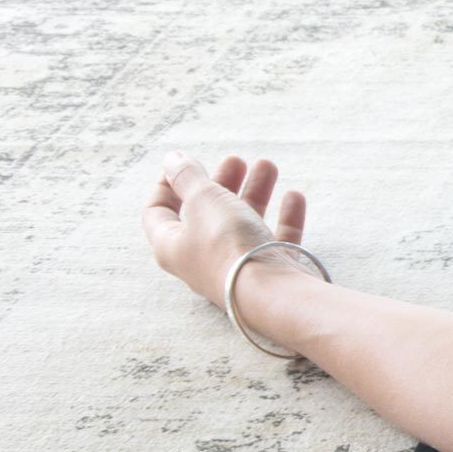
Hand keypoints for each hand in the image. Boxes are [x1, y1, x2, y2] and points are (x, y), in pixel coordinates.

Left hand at [141, 151, 310, 303]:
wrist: (270, 293)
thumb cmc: (227, 246)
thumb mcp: (203, 199)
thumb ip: (188, 175)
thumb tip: (172, 158)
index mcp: (172, 245)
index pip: (157, 212)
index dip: (166, 184)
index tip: (184, 163)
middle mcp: (201, 259)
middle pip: (207, 214)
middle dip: (222, 182)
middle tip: (237, 160)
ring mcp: (237, 268)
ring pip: (243, 224)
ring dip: (255, 192)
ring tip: (268, 166)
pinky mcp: (269, 273)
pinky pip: (275, 240)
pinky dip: (284, 216)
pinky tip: (294, 197)